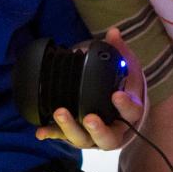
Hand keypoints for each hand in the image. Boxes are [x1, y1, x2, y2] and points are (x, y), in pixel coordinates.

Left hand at [35, 27, 144, 149]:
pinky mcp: (78, 135)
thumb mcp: (127, 69)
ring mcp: (94, 136)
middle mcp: (113, 129)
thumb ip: (119, 51)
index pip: (131, 112)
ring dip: (71, 128)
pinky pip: (64, 137)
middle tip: (89, 117)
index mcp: (128, 113)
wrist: (119, 108)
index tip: (116, 95)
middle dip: (97, 128)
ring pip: (84, 140)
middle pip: (108, 137)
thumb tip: (113, 32)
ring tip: (60, 113)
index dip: (125, 106)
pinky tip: (41, 131)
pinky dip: (53, 133)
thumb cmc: (123, 87)